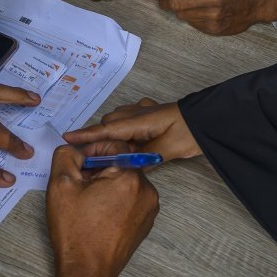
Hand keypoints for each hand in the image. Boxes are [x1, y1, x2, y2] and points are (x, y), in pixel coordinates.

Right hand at [48, 141, 158, 276]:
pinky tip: (97, 212)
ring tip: (87, 199)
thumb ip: (67, 155)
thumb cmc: (76, 232)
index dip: (92, 149)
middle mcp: (147, 190)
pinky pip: (131, 199)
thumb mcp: (61, 185)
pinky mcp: (145, 222)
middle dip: (99, 168)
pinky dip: (115, 199)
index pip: (114, 145)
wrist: (87, 272)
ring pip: (126, 181)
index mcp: (130, 178)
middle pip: (121, 163)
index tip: (77, 161)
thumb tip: (75, 149)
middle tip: (78, 181)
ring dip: (107, 183)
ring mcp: (149, 208)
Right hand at [64, 98, 201, 161]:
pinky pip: (129, 119)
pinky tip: (131, 143)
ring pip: (118, 121)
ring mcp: (144, 111)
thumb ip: (143, 158)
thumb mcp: (167, 151)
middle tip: (94, 160)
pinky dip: (123, 130)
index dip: (86, 135)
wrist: (210, 120)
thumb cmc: (190, 133)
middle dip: (99, 139)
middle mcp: (138, 112)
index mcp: (139, 120)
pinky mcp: (151, 114)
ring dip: (112, 136)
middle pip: (109, 125)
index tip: (67, 138)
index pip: (106, 130)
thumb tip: (124, 165)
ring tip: (114, 156)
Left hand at [158, 0, 276, 34]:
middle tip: (163, 0)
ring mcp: (213, 16)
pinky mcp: (214, 28)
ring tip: (182, 4)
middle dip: (165, 2)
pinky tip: (197, 12)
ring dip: (178, 10)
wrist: (255, 2)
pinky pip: (193, 23)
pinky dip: (191, 17)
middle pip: (176, 4)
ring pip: (182, 15)